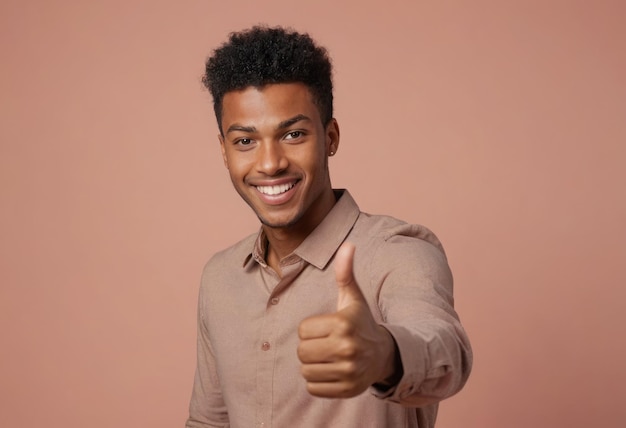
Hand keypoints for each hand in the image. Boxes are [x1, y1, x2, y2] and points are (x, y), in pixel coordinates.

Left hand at [297, 242, 398, 397]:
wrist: (385, 354)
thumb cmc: (361, 321)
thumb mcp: (353, 297)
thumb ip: (345, 272)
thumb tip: (348, 245)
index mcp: (343, 323)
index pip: (303, 330)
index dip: (310, 328)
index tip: (326, 327)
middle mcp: (347, 348)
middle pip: (302, 352)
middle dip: (309, 347)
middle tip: (325, 343)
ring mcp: (349, 371)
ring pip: (306, 371)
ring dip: (312, 365)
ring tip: (328, 357)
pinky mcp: (347, 389)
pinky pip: (313, 388)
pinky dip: (318, 381)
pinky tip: (332, 371)